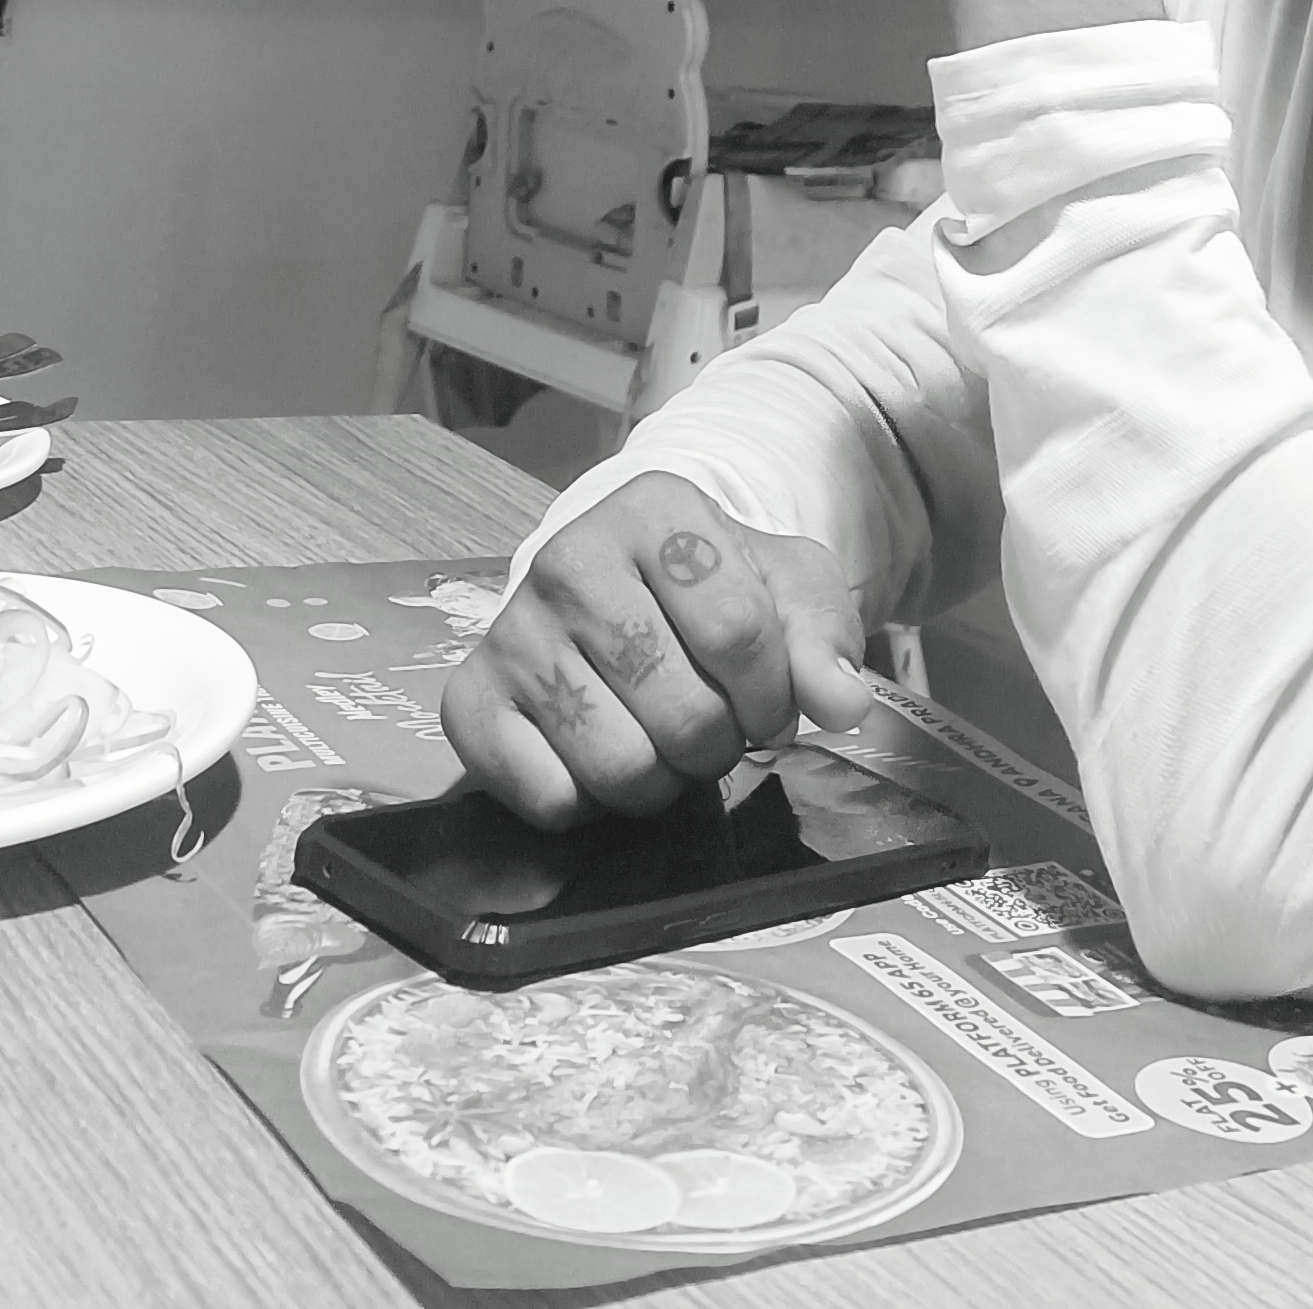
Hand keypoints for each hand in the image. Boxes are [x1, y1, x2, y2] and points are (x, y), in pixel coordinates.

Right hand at [441, 473, 871, 829]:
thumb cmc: (710, 588)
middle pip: (683, 712)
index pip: (738, 632)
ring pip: (618, 766)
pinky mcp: (469, 702)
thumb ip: (824, 637)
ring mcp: (513, 632)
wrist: (617, 585)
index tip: (769, 700)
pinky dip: (588, 804)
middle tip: (711, 725)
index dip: (772, 693)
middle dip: (718, 743)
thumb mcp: (785, 586)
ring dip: (660, 780)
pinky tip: (597, 754)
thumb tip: (843, 703)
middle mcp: (569, 559)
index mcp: (655, 509)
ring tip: (660, 740)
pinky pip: (548, 799)